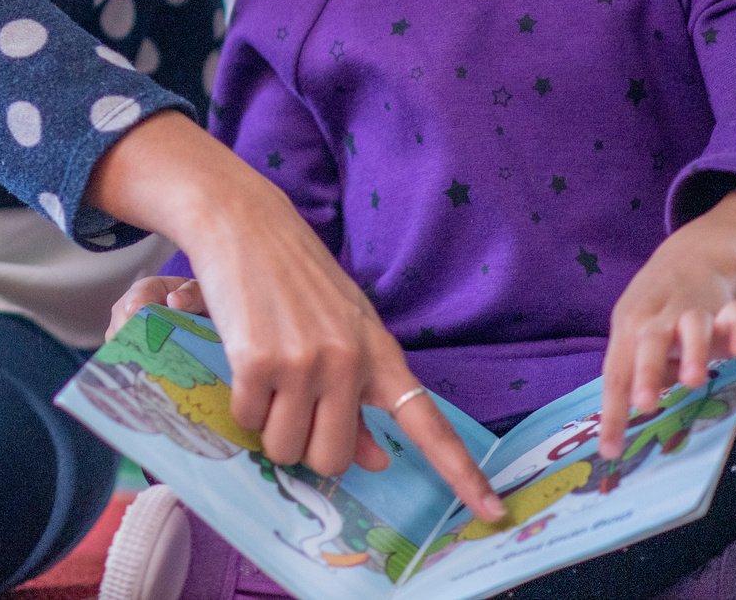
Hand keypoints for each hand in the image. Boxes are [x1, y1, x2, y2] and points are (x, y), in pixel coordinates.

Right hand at [90, 112, 504, 521]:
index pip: (428, 424)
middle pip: (334, 458)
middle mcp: (349, 364)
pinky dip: (242, 404)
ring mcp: (303, 364)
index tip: (493, 512)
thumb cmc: (296, 278)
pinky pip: (248, 419)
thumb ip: (360, 397)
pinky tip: (245, 361)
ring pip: (286, 447)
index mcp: (381, 355)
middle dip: (308, 447)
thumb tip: (375, 459)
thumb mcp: (344, 329)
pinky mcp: (257, 361)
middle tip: (293, 409)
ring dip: (270, 427)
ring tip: (266, 379)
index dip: (461, 472)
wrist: (244, 222)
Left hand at [597, 189, 735, 456]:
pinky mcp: (727, 305)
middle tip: (644, 405)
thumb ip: (639, 374)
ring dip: (692, 351)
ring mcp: (692, 308)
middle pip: (647, 343)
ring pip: (691, 326)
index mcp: (629, 329)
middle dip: (645, 373)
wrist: (695, 257)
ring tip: (694, 380)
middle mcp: (657, 317)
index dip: (612, 412)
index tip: (611, 451)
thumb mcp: (638, 338)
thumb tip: (630, 415)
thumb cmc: (660, 313)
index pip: (616, 373)